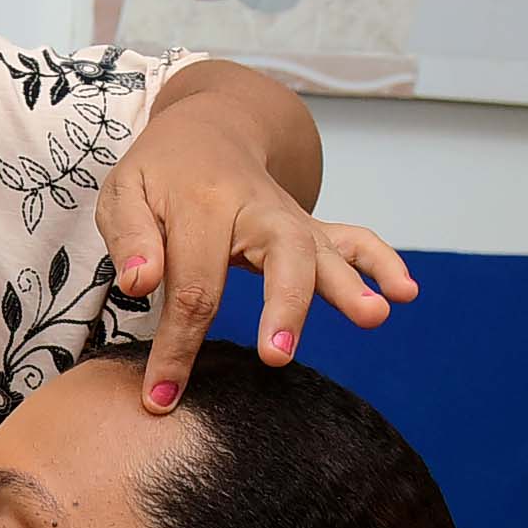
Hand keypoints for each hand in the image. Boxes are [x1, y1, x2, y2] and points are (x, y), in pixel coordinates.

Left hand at [94, 95, 413, 409]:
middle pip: (277, 257)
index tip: (162, 397)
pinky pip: (353, 238)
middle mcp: (256, 208)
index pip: (193, 285)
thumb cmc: (159, 173)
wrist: (206, 131)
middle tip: (278, 355)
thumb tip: (138, 283)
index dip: (178, 347)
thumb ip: (129, 238)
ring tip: (375, 315)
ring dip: (350, 283)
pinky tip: (405, 292)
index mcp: (202, 203)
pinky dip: (382, 262)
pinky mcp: (309, 229)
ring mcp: (289, 219)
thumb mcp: (123, 193)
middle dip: (281, 307)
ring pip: (325, 248)